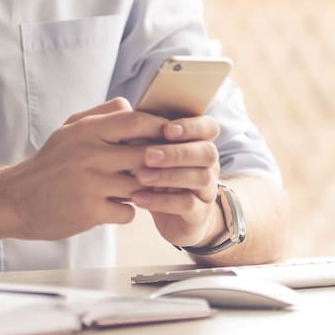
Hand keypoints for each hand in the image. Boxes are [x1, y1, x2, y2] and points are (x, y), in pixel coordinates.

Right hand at [1, 98, 167, 240]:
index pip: (135, 120)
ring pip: (140, 184)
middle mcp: (89, 155)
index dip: (158, 126)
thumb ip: (101, 115)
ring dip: (144, 188)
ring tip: (137, 187)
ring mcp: (90, 184)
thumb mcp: (69, 130)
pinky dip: (126, 210)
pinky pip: (127, 211)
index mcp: (86, 131)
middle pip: (144, 153)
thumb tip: (131, 105)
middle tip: (165, 166)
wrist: (15, 200)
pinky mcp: (89, 212)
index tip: (169, 135)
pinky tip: (115, 206)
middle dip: (159, 161)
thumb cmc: (49, 163)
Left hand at [129, 113, 222, 247]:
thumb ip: (147, 137)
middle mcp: (209, 164)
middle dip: (177, 152)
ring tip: (141, 177)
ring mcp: (207, 189)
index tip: (166, 129)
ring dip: (169, 175)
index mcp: (199, 143)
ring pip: (200, 178)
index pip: (209, 127)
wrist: (174, 218)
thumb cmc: (159, 176)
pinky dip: (162, 201)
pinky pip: (187, 204)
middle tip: (148, 155)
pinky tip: (139, 198)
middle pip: (207, 152)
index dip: (191, 126)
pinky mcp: (199, 213)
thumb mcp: (153, 155)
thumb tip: (125, 116)